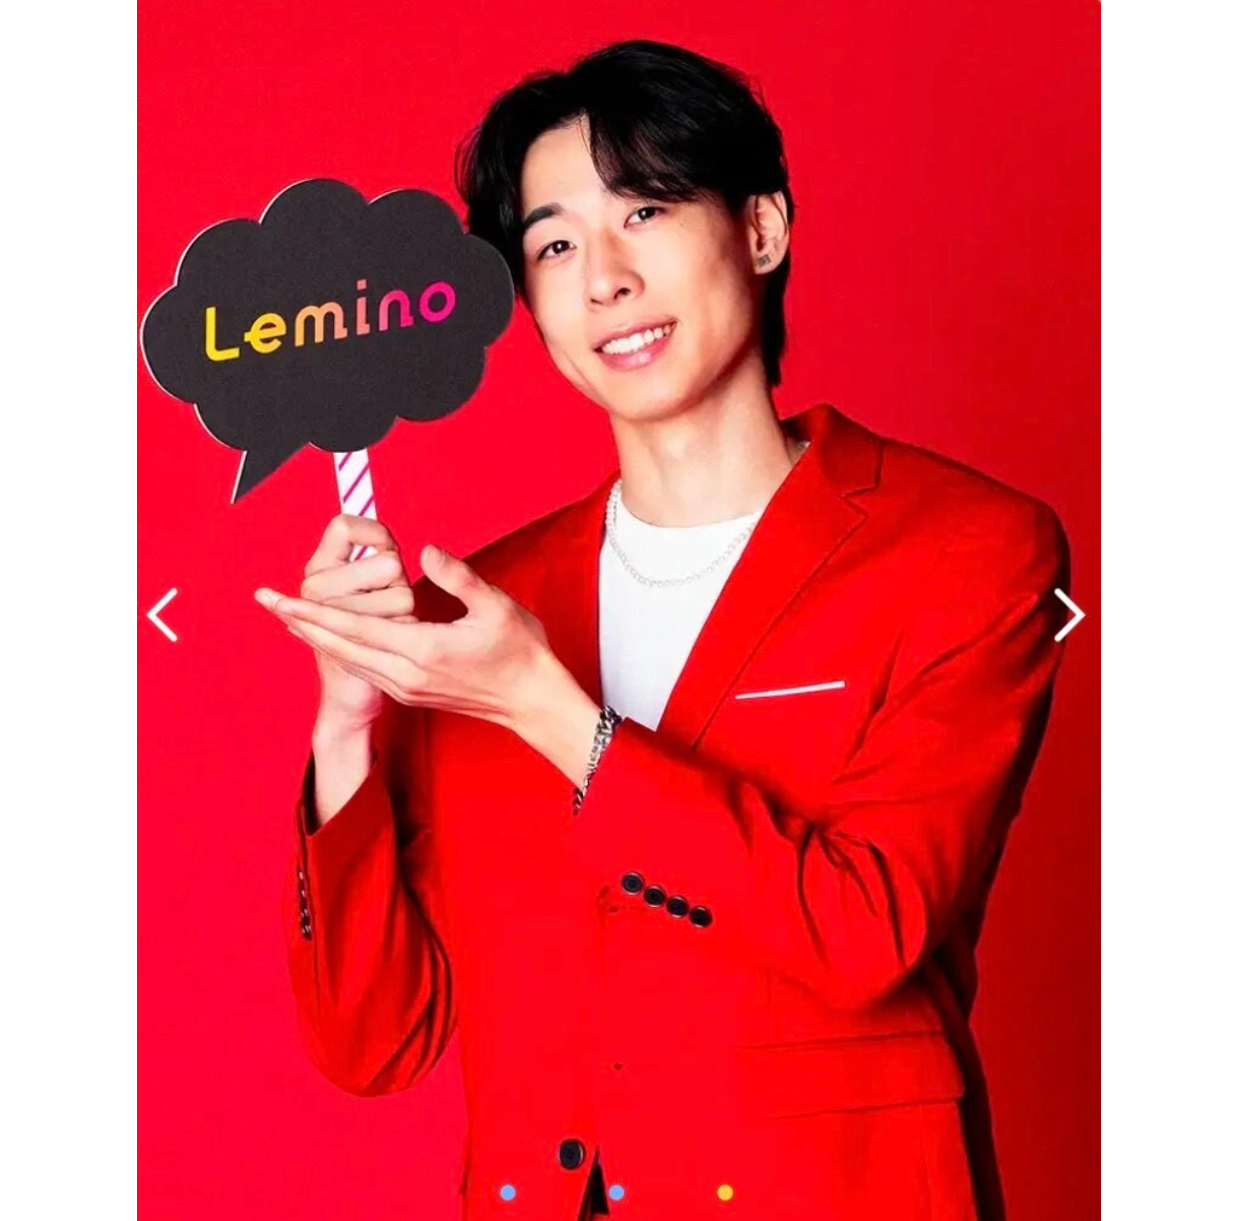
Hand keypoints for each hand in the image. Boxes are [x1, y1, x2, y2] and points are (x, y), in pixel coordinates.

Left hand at [256, 543, 556, 730]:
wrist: (532, 701)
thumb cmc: (520, 652)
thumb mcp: (496, 607)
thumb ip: (457, 577)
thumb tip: (425, 550)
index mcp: (424, 650)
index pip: (358, 627)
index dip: (317, 610)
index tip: (283, 596)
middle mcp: (407, 674)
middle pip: (342, 646)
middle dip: (301, 622)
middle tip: (266, 601)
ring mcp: (407, 687)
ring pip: (350, 659)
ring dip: (316, 637)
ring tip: (287, 617)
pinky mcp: (411, 692)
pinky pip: (365, 668)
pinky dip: (340, 650)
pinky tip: (329, 638)